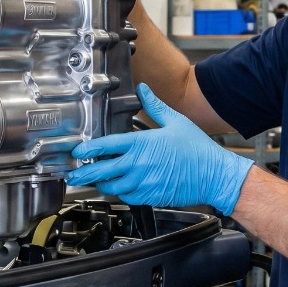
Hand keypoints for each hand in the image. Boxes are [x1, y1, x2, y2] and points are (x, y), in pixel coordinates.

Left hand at [68, 84, 252, 214]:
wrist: (214, 175)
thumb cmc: (197, 150)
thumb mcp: (175, 121)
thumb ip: (154, 106)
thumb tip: (143, 90)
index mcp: (142, 144)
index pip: (105, 146)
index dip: (87, 149)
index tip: (76, 152)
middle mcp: (138, 165)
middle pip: (101, 171)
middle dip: (83, 173)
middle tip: (73, 174)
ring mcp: (143, 183)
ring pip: (111, 187)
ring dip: (101, 183)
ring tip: (95, 180)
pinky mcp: (150, 197)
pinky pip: (127, 197)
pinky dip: (120, 193)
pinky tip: (119, 187)